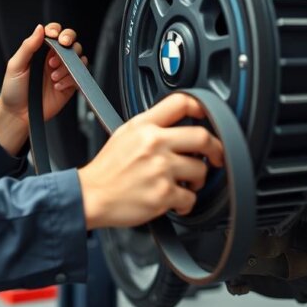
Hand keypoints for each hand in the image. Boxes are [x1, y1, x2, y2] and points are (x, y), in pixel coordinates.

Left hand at [0, 22, 87, 154]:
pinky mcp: (70, 86)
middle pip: (71, 41)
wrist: (18, 114)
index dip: (57, 30)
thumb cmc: (13, 89)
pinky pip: (79, 77)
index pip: (54, 33)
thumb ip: (28, 47)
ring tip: (53, 76)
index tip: (54, 35)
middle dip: (69, 41)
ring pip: (78, 58)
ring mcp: (63, 72)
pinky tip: (57, 86)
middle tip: (63, 46)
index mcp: (40, 51)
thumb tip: (40, 28)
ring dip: (67, 64)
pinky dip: (70, 79)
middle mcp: (54, 59)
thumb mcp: (16, 65)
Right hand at [76, 94, 224, 230]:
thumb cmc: (107, 169)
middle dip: (216, 149)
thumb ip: (151, 125)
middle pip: (203, 137)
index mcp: (144, 126)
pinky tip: (176, 202)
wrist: (90, 195)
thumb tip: (178, 123)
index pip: (181, 103)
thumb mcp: (124, 133)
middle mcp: (154, 144)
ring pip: (200, 170)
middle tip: (216, 157)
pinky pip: (190, 198)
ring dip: (198, 180)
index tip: (208, 117)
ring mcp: (160, 169)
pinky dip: (186, 203)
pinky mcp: (163, 194)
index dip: (201, 107)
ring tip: (186, 184)